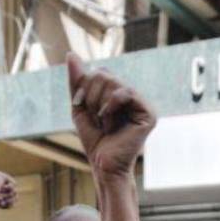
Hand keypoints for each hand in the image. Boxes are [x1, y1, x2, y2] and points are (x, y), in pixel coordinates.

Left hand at [67, 52, 156, 178]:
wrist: (104, 166)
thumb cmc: (95, 141)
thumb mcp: (80, 108)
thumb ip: (77, 82)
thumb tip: (71, 54)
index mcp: (120, 94)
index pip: (99, 72)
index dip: (85, 88)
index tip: (85, 109)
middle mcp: (133, 96)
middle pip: (104, 73)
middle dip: (90, 96)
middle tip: (97, 119)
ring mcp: (142, 104)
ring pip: (112, 81)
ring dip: (99, 104)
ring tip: (105, 124)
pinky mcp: (148, 113)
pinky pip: (125, 92)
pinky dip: (111, 106)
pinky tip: (111, 123)